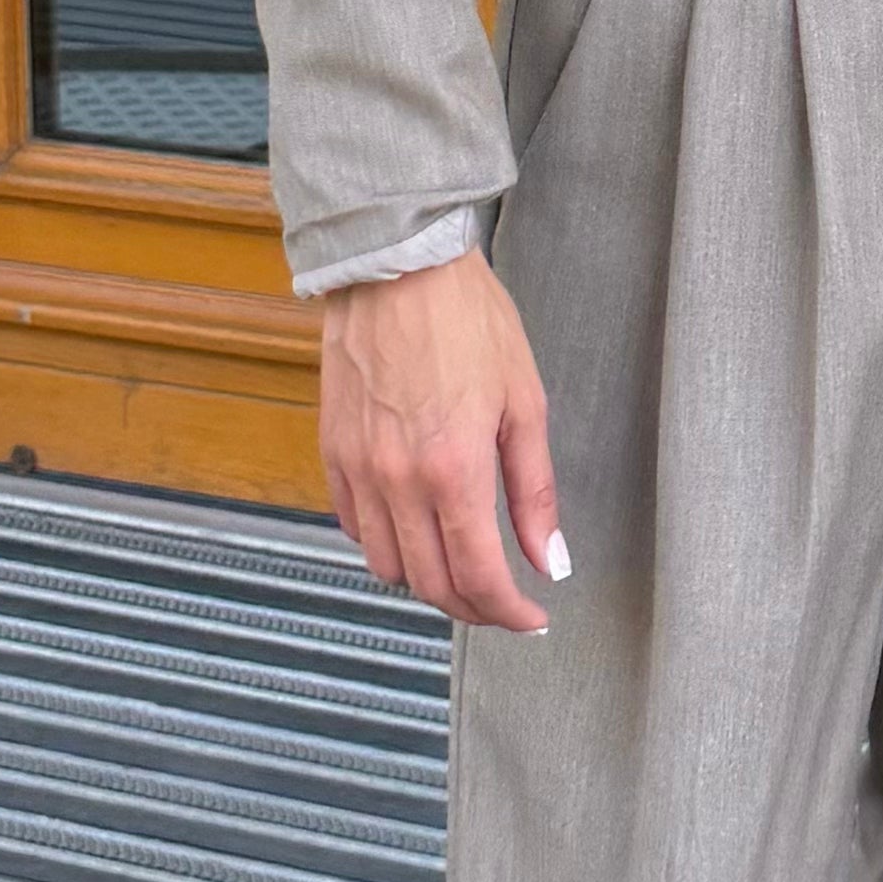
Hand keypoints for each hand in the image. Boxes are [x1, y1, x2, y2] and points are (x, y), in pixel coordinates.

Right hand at [318, 248, 563, 634]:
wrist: (398, 264)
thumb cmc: (467, 319)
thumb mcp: (524, 401)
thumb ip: (534, 491)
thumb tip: (550, 559)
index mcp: (453, 469)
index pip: (479, 577)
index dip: (510, 613)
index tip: (532, 618)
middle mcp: (398, 480)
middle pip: (431, 584)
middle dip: (474, 606)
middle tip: (504, 602)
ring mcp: (359, 468)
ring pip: (387, 566)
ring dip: (427, 582)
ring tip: (461, 569)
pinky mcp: (332, 451)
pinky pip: (354, 526)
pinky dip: (386, 545)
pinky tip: (415, 530)